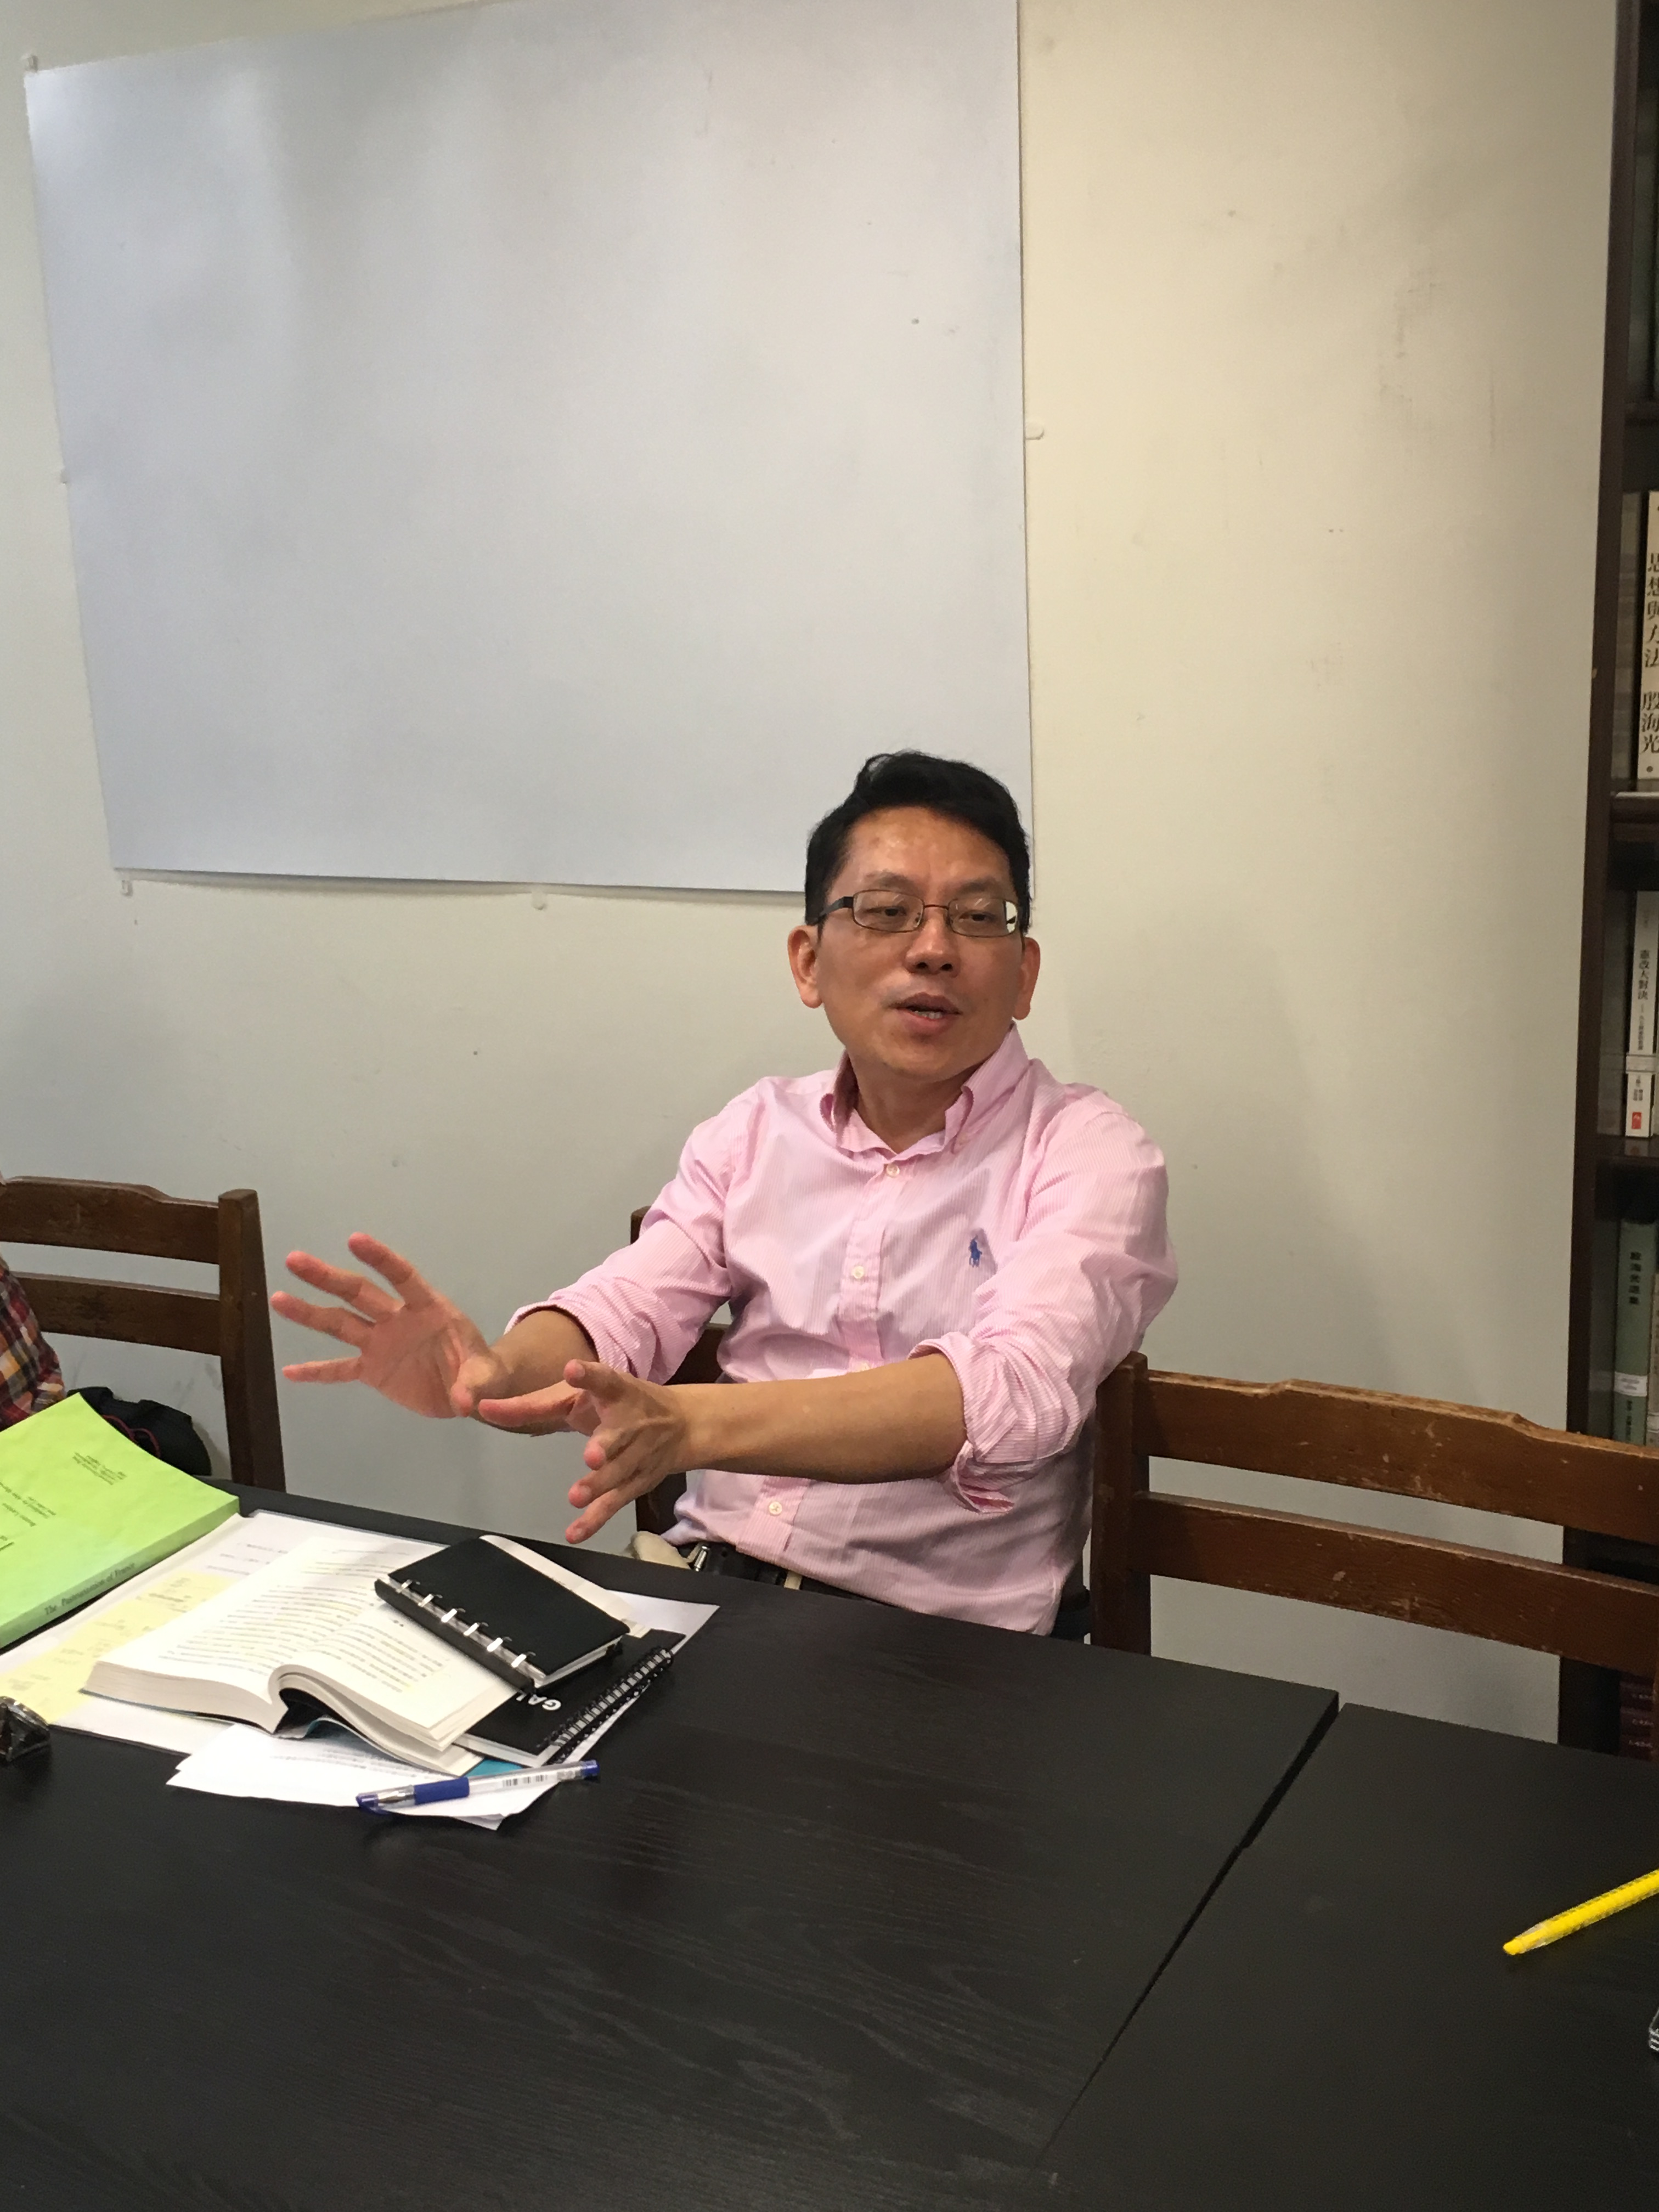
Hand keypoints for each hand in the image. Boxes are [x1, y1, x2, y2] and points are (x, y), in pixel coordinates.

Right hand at [272, 1234, 511, 1420]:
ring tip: (278, 1298)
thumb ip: (475, 1384)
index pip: (402, 1277)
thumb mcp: (486, 1376)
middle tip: (294, 1259)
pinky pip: (340, 1369)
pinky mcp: (372, 1370)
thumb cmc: (481, 1370)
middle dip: (328, 1277)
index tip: (354, 1240)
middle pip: (358, 1293)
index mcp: (428, 1308)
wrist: (470, 1391)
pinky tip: (289, 1371)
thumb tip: (465, 1402)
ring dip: (310, 1313)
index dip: (381, 1259)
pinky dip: (317, 1371)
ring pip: (341, 1323)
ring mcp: (381, 1342)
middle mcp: (397, 1318)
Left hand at [480, 1359, 693, 1542]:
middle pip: (618, 1435)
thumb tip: (483, 1409)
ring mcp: (637, 1454)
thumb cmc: (616, 1404)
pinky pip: (615, 1502)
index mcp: (616, 1391)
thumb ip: (532, 1406)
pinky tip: (574, 1533)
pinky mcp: (637, 1482)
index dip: (590, 1376)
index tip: (573, 1369)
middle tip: (591, 1455)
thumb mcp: (578, 1396)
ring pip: (618, 1473)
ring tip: (576, 1496)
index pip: (604, 1380)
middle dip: (605, 1445)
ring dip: (598, 1485)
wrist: (680, 1425)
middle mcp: (630, 1422)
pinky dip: (595, 1520)